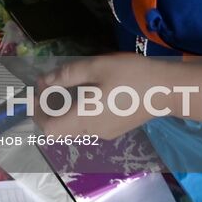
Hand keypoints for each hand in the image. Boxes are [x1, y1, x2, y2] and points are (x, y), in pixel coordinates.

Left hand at [34, 54, 201, 141]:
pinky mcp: (115, 130)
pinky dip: (77, 115)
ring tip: (63, 91)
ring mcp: (105, 133)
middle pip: (59, 131)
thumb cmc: (131, 76)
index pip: (48, 127)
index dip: (36, 113)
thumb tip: (43, 82)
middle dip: (47, 113)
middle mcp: (92, 132)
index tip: (34, 95)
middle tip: (45, 91)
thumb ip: (67, 76)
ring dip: (62, 114)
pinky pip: (87, 127)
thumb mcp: (96, 67)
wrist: (167, 90)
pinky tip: (85, 96)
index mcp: (84, 118)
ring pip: (73, 130)